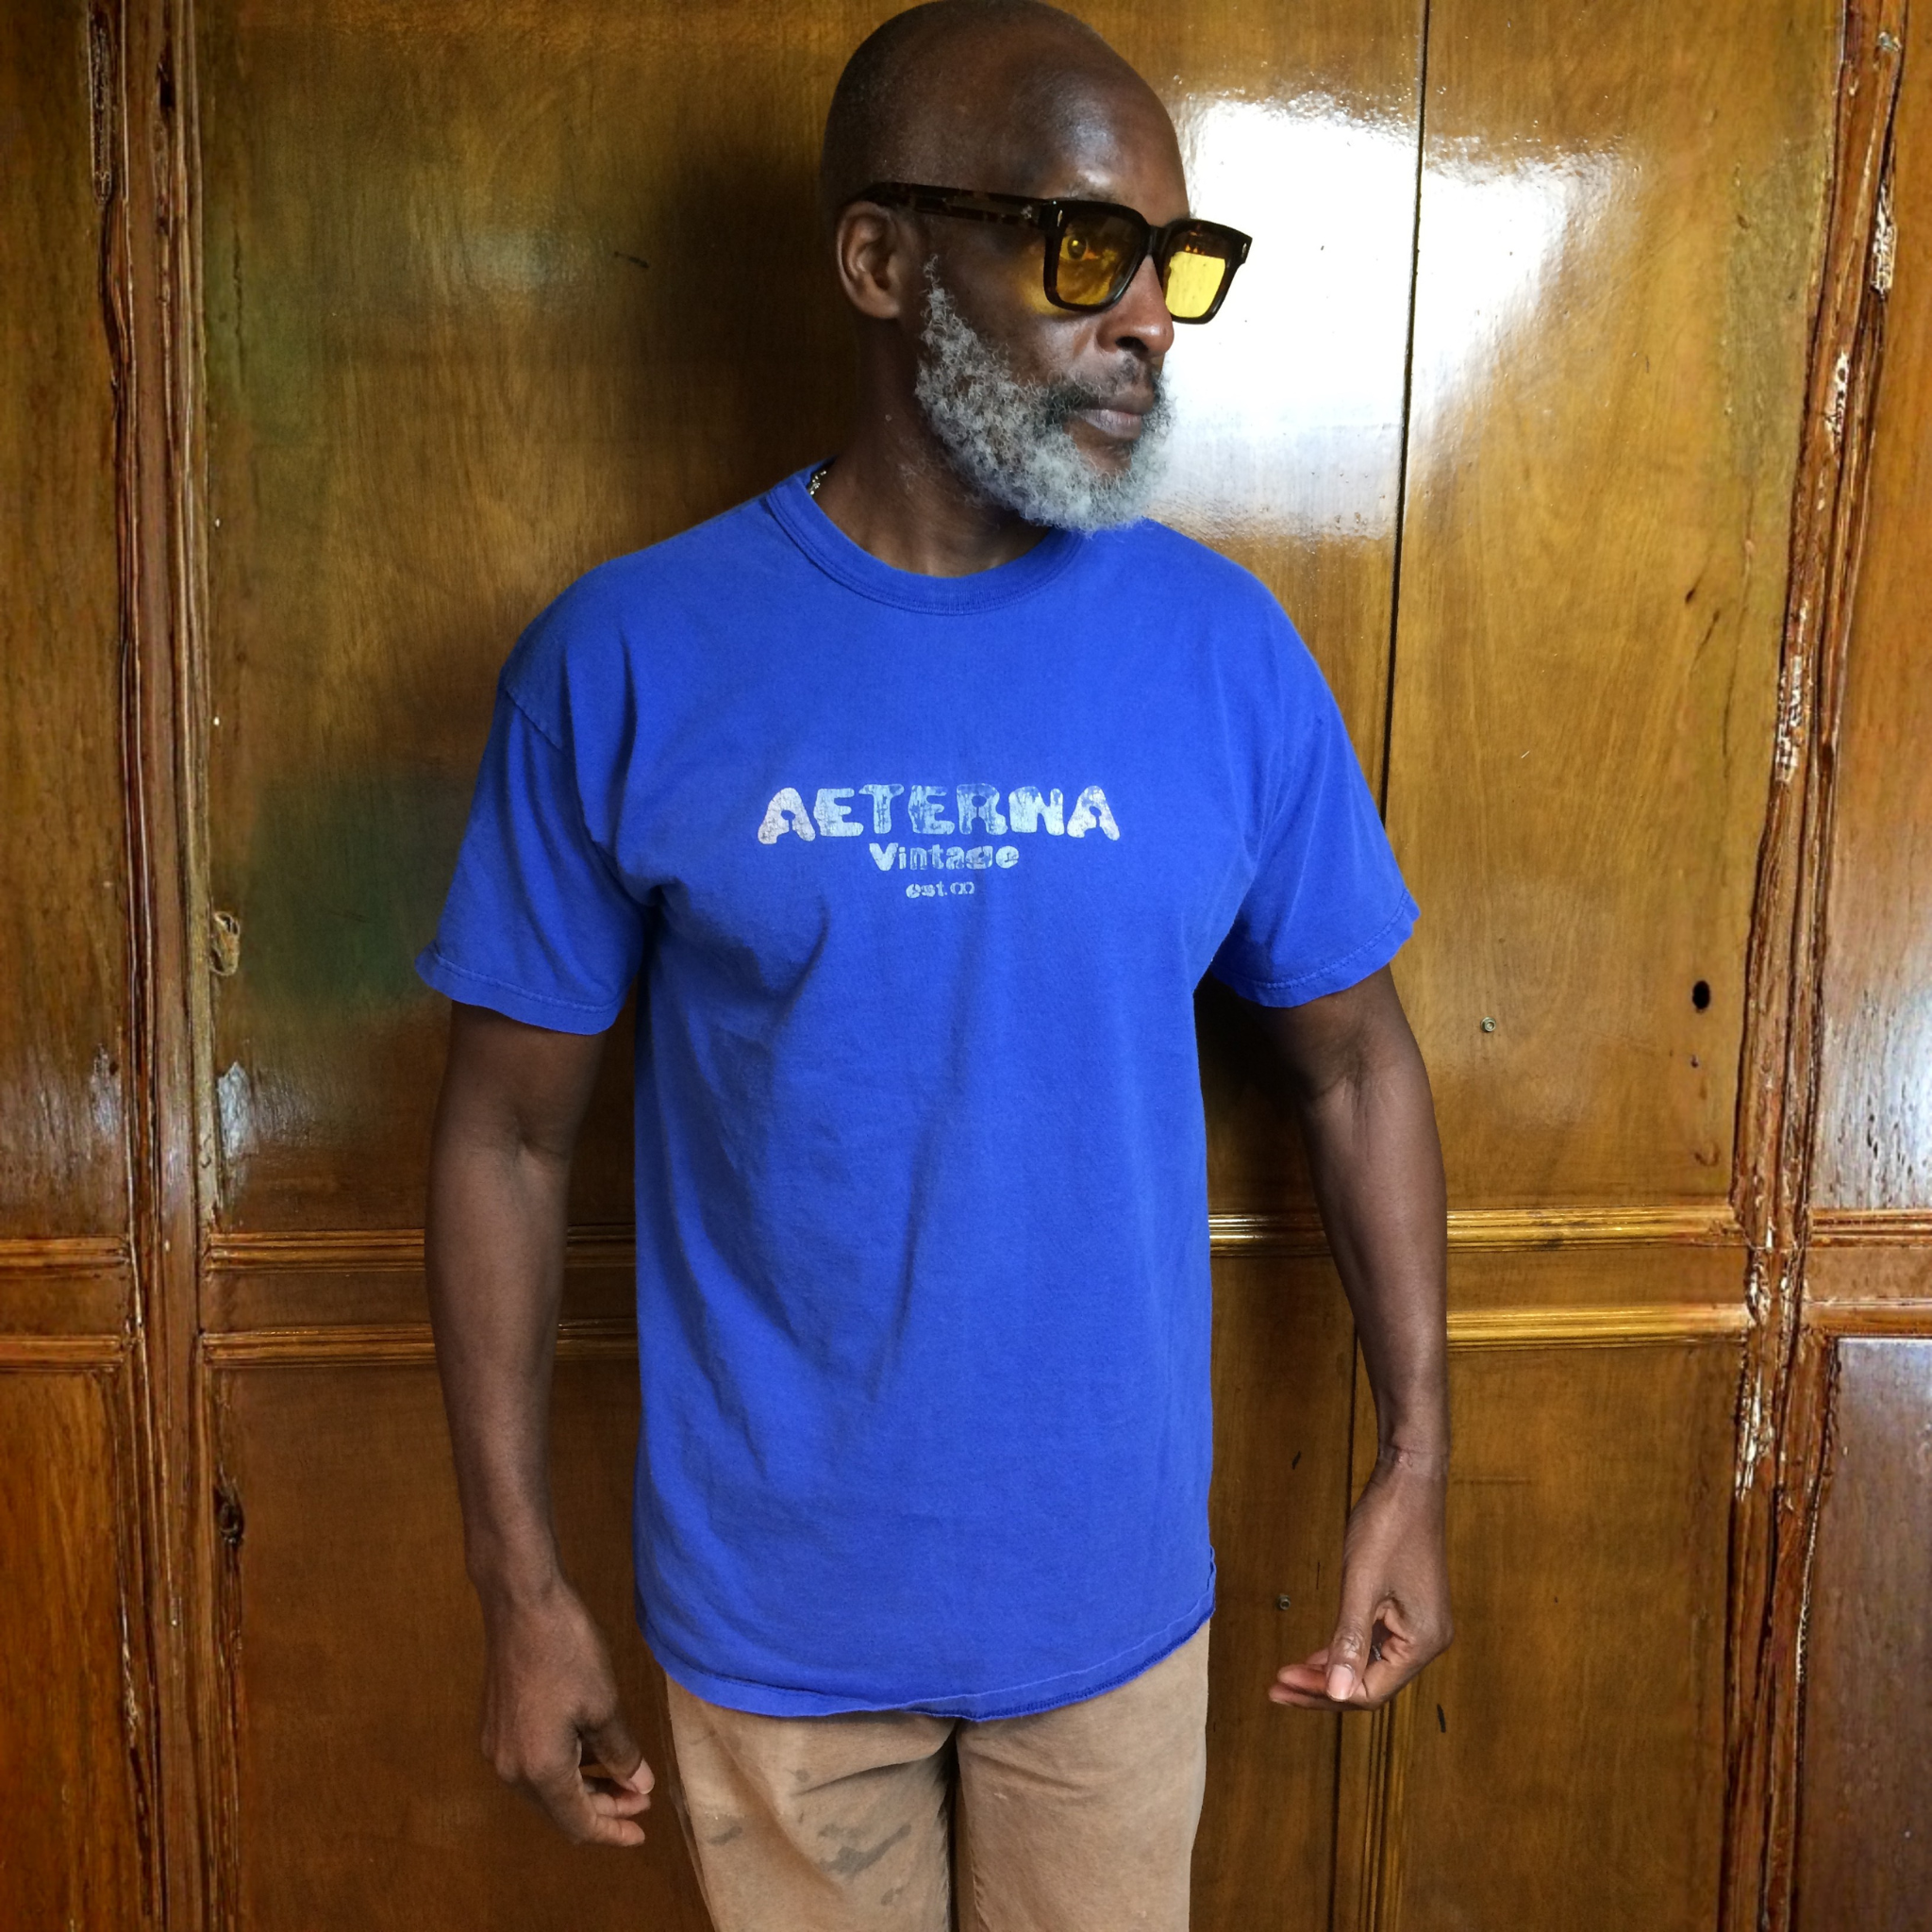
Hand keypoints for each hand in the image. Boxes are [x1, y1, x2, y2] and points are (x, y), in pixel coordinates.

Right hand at [478, 1577, 654, 1844]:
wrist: (521, 1605)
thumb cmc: (567, 1652)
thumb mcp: (604, 1704)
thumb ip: (622, 1753)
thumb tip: (639, 1785)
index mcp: (539, 1771)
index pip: (578, 1823)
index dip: (613, 1832)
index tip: (642, 1834)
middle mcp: (511, 1770)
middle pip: (560, 1809)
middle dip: (603, 1807)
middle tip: (641, 1798)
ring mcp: (498, 1748)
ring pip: (547, 1787)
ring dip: (585, 1786)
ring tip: (625, 1776)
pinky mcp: (497, 1727)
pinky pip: (535, 1764)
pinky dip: (565, 1767)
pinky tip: (593, 1752)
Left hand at [1270, 1449, 1451, 1710]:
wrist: (1408, 1480)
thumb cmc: (1389, 1525)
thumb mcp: (1361, 1584)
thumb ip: (1348, 1640)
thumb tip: (1336, 1694)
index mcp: (1422, 1643)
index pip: (1369, 1691)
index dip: (1323, 1691)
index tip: (1283, 1680)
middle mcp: (1425, 1642)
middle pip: (1368, 1684)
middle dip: (1321, 1687)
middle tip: (1277, 1688)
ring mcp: (1417, 1627)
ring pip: (1368, 1666)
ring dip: (1329, 1672)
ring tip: (1287, 1677)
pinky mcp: (1405, 1611)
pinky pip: (1372, 1644)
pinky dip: (1343, 1650)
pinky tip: (1315, 1655)